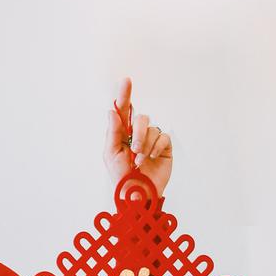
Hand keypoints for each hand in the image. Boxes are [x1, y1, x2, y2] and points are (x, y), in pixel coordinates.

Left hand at [103, 76, 172, 193]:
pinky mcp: (164, 147)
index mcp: (122, 133)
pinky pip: (163, 137)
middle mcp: (137, 133)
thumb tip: (111, 110)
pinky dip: (156, 147)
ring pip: (151, 128)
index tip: (125, 80)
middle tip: (134, 149)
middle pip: (140, 118)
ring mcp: (151, 140)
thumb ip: (113, 132)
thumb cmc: (121, 177)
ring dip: (145, 144)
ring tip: (140, 160)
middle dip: (138, 132)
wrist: (138, 195)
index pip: (123, 110)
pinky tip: (150, 158)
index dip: (124, 95)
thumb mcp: (111, 155)